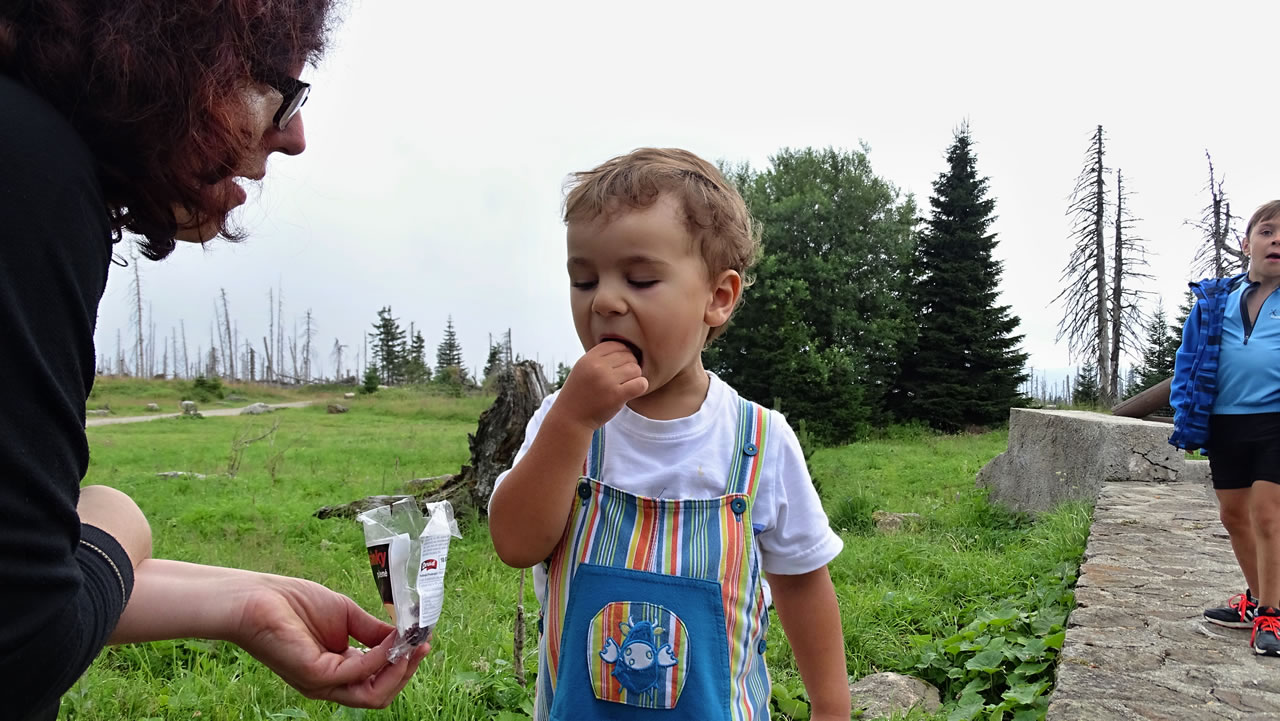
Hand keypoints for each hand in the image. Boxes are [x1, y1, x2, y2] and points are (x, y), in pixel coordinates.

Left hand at [230, 575, 429, 707]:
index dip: (403, 663)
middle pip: (380, 694)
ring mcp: (322, 683)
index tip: (422, 639)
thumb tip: (403, 637)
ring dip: (399, 670)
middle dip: (406, 671)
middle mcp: (331, 683)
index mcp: (338, 670)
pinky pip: (358, 674)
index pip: (378, 680)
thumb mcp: (346, 616)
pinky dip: (380, 657)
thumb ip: (373, 630)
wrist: (258, 597)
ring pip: (373, 695)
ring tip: (413, 644)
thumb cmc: (295, 603)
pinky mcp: (315, 675)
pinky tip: (390, 639)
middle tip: (422, 644)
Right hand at [555, 341, 647, 430]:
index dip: (622, 353)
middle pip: (628, 356)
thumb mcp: (582, 370)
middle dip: (629, 366)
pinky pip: (641, 384)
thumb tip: (625, 349)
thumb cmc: (579, 394)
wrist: (570, 419)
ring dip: (635, 377)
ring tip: (625, 386)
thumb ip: (599, 359)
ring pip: (636, 369)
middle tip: (622, 379)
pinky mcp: (616, 396)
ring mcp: (607, 381)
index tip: (619, 366)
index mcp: (588, 358)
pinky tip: (633, 391)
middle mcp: (597, 367)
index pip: (616, 344)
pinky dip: (641, 386)